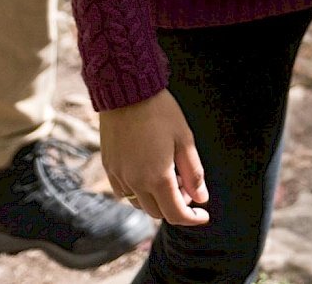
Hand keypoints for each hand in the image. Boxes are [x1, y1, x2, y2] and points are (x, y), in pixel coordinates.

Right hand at [99, 89, 207, 226]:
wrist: (127, 92)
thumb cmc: (160, 112)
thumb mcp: (185, 141)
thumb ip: (193, 173)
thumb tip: (201, 198)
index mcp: (156, 178)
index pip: (175, 214)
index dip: (192, 219)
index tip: (203, 215)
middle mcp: (135, 182)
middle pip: (157, 212)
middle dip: (175, 206)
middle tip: (187, 186)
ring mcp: (119, 176)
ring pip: (140, 204)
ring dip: (156, 200)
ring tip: (169, 177)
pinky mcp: (109, 168)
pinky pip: (124, 192)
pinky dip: (139, 191)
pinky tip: (148, 172)